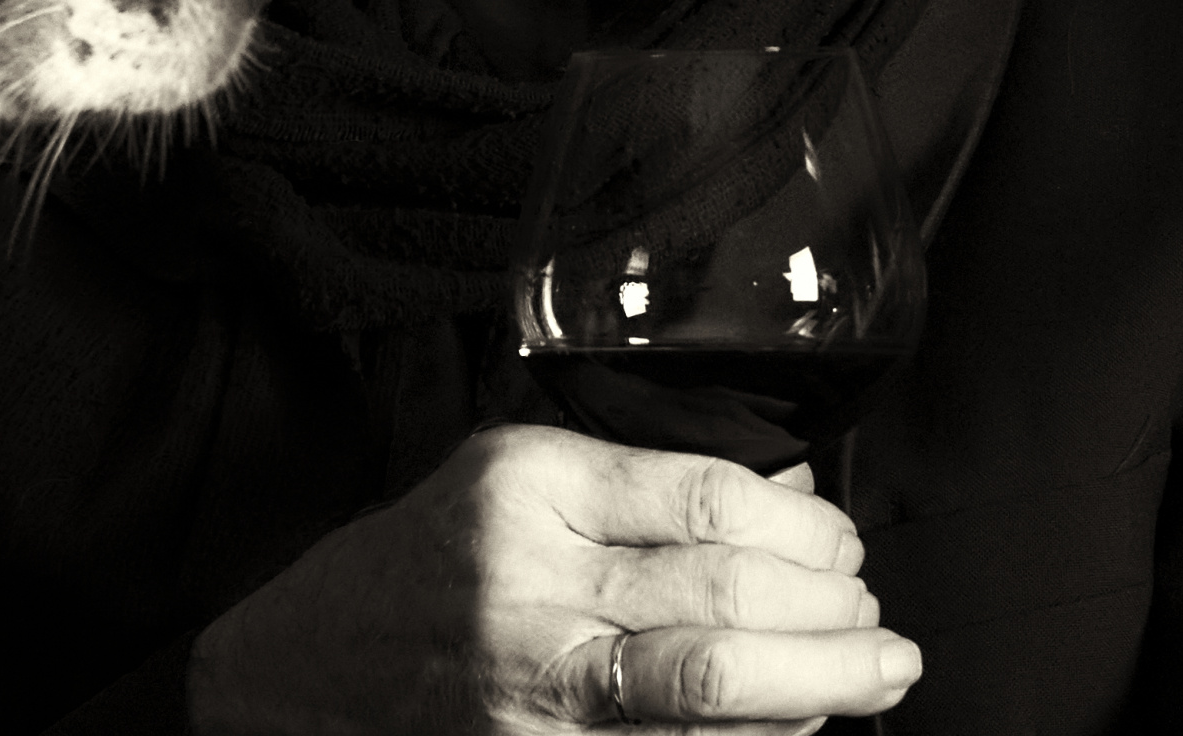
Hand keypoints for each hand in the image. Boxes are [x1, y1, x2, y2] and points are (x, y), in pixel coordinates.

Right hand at [188, 422, 920, 734]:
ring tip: (877, 673)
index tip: (844, 540)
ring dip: (818, 686)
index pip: (704, 499)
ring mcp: (533, 688)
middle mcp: (530, 583)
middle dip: (829, 613)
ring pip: (708, 686)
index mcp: (529, 484)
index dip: (801, 525)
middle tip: (879, 617)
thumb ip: (638, 479)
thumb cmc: (425, 554)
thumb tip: (784, 497)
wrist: (303, 668)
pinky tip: (799, 725)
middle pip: (721, 596)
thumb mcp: (514, 471)